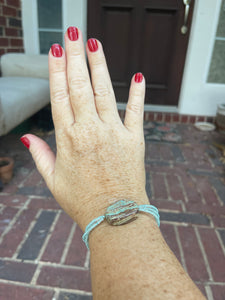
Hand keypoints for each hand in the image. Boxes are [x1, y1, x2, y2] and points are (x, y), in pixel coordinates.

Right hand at [21, 28, 147, 230]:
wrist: (114, 217)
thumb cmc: (82, 201)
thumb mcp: (53, 181)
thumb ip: (40, 155)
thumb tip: (27, 136)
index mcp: (68, 140)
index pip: (59, 97)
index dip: (57, 71)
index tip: (56, 50)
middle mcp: (90, 131)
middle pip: (80, 87)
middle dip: (76, 57)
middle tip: (74, 34)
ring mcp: (114, 134)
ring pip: (105, 93)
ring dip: (99, 67)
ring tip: (95, 45)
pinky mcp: (134, 140)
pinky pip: (136, 112)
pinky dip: (138, 94)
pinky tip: (137, 76)